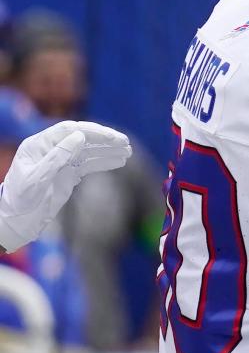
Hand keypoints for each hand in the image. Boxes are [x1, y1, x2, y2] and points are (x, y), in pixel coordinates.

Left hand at [0, 121, 131, 251]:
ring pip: (88, 151)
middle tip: (125, 143)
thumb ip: (57, 157)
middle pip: (81, 137)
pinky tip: (119, 161)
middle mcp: (51, 149)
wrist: (17, 222)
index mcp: (38, 144)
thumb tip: (79, 137)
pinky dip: (104, 162)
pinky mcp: (68, 174)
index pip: (68, 130)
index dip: (90, 131)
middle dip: (104, 139)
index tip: (110, 138)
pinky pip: (89, 165)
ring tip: (128, 152)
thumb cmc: (20, 201)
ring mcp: (61, 162)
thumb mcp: (36, 180)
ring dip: (108, 150)